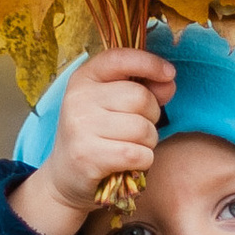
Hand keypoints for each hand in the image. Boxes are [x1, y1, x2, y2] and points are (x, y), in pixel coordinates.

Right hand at [8, 48, 176, 234]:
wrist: (66, 177)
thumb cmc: (98, 135)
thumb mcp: (114, 105)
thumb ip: (144, 89)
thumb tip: (168, 82)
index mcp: (84, 78)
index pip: (120, 58)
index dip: (150, 63)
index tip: (169, 74)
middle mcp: (78, 99)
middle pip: (140, 97)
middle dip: (151, 116)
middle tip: (137, 129)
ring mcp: (80, 127)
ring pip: (143, 129)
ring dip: (147, 142)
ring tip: (130, 146)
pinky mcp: (87, 156)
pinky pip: (138, 154)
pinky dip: (143, 161)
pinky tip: (128, 163)